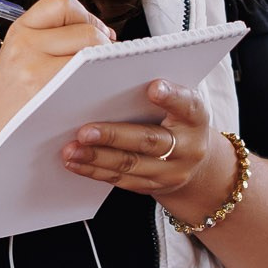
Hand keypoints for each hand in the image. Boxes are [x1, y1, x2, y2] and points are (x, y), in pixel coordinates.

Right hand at [0, 0, 114, 150]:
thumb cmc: (8, 106)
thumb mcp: (18, 60)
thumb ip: (51, 41)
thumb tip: (102, 34)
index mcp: (19, 32)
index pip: (62, 3)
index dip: (85, 16)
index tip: (94, 32)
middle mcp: (25, 45)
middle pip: (85, 28)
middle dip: (102, 42)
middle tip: (101, 60)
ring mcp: (35, 69)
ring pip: (91, 49)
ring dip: (103, 61)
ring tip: (97, 77)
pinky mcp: (47, 92)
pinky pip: (89, 75)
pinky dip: (100, 80)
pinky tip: (93, 92)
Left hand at [63, 78, 233, 221]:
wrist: (195, 163)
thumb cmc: (178, 121)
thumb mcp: (180, 103)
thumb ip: (161, 93)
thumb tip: (114, 80)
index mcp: (195, 119)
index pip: (187, 106)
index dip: (172, 97)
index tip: (154, 87)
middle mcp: (187, 148)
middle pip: (149, 141)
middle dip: (114, 136)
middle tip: (85, 131)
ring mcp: (170, 172)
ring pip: (130, 164)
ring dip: (96, 158)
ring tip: (72, 149)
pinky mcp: (152, 186)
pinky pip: (121, 180)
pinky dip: (95, 171)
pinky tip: (75, 162)